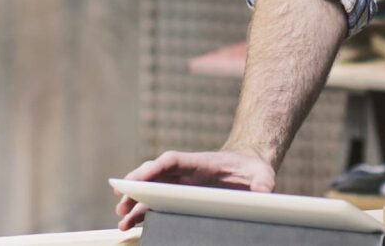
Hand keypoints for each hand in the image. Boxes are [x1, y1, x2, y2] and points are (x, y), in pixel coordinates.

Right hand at [113, 148, 275, 229]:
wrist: (250, 165)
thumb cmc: (253, 169)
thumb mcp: (263, 176)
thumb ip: (263, 185)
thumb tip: (263, 195)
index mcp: (201, 162)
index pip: (172, 161)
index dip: (154, 169)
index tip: (138, 179)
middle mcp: (186, 171)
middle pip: (155, 174)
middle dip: (136, 186)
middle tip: (121, 201)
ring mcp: (181, 182)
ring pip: (152, 190)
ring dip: (135, 203)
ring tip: (122, 220)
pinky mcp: (181, 194)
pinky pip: (158, 202)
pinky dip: (144, 211)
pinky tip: (132, 224)